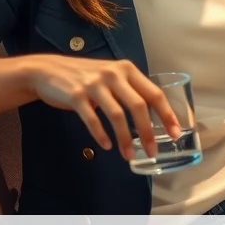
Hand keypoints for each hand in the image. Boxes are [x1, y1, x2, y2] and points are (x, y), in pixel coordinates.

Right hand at [20, 54, 180, 159]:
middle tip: (153, 151)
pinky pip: (92, 119)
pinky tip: (107, 146)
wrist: (48, 70)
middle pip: (138, 105)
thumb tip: (152, 118)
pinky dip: (101, 135)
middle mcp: (113, 74)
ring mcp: (94, 84)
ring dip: (125, 139)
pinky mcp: (76, 95)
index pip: (154, 93)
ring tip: (128, 155)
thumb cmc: (85, 76)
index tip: (176, 132)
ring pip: (117, 115)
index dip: (167, 114)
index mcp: (127, 69)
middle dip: (148, 131)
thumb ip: (129, 90)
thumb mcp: (111, 76)